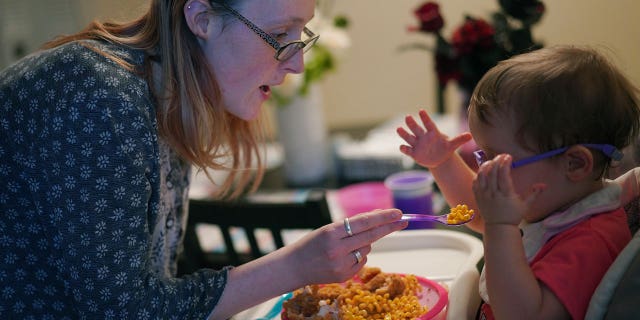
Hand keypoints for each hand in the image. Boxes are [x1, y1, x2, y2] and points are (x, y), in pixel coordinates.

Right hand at [287, 209, 406, 284]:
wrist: (293, 267)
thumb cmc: (311, 244)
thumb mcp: (327, 229)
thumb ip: (351, 225)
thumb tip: (378, 217)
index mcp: (330, 233)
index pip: (363, 223)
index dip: (382, 217)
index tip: (397, 213)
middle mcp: (337, 249)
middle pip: (371, 236)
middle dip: (389, 227)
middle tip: (403, 221)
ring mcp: (341, 265)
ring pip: (367, 248)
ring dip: (364, 243)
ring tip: (343, 246)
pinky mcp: (345, 276)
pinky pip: (361, 261)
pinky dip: (358, 256)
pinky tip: (342, 257)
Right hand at [397, 109, 472, 168]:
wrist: (438, 158)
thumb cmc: (445, 149)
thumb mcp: (452, 145)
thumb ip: (459, 140)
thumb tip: (470, 135)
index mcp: (432, 133)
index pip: (428, 124)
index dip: (425, 118)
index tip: (421, 111)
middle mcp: (423, 137)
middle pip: (416, 128)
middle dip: (412, 123)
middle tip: (408, 117)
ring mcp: (417, 144)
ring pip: (409, 137)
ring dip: (404, 133)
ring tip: (398, 128)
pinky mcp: (413, 153)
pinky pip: (408, 150)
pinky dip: (404, 148)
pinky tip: (402, 147)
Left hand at [472, 154, 540, 225]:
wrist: (499, 227)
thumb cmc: (513, 216)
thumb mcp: (526, 205)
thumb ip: (534, 193)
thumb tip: (544, 185)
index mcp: (505, 194)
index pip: (503, 175)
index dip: (505, 163)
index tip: (508, 156)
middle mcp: (493, 193)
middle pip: (492, 172)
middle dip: (497, 160)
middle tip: (502, 155)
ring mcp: (484, 195)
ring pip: (481, 175)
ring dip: (486, 165)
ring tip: (492, 160)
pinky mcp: (477, 196)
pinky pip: (475, 182)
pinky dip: (479, 174)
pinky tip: (484, 170)